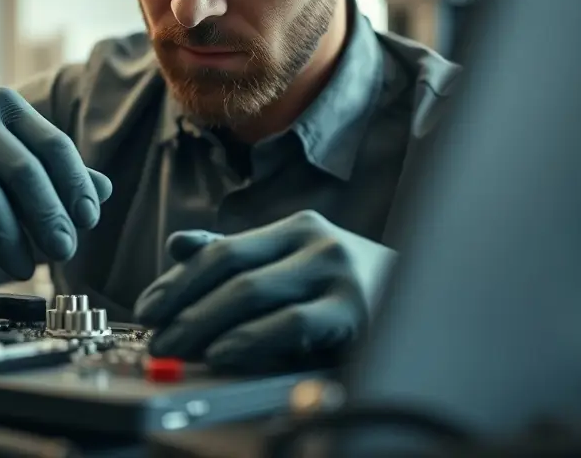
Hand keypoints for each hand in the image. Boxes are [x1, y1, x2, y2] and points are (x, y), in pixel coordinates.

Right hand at [0, 88, 112, 284]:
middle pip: (22, 171)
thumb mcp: (13, 162)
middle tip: (65, 252)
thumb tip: (105, 191)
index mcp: (6, 105)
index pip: (52, 145)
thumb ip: (56, 173)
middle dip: (48, 217)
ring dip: (10, 241)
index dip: (75, 185)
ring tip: (25, 270)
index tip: (89, 221)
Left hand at [133, 211, 395, 372]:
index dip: (178, 279)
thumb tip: (177, 246)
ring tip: (177, 346)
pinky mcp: (354, 310)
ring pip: (251, 293)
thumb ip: (242, 258)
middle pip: (229, 268)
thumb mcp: (297, 269)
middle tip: (155, 334)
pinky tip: (223, 352)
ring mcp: (336, 272)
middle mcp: (314, 241)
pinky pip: (289, 324)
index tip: (147, 308)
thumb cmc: (353, 294)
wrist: (433, 308)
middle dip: (183, 303)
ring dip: (204, 322)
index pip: (221, 249)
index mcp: (296, 229)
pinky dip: (250, 338)